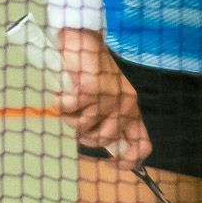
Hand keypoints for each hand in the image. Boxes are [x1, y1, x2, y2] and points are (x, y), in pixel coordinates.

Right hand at [55, 28, 151, 170]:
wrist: (83, 38)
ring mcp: (107, 98)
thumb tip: (110, 149)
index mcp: (131, 107)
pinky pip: (67, 111)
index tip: (112, 164)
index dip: (129, 161)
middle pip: (103, 141)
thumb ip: (109, 120)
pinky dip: (60, 103)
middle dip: (85, 136)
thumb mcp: (107, 96)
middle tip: (77, 117)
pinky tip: (63, 91)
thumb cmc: (92, 69)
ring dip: (69, 117)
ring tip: (70, 99)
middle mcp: (123, 104)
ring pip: (82, 128)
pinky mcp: (90, 91)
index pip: (141, 144)